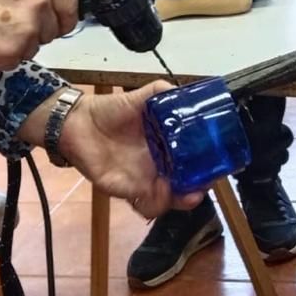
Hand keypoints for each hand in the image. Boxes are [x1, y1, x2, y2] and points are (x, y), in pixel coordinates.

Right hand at [0, 0, 77, 67]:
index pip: (71, 6)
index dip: (61, 16)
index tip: (53, 21)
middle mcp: (40, 4)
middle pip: (52, 30)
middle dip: (35, 30)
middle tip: (10, 25)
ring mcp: (27, 30)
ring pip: (33, 47)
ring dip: (17, 44)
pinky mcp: (9, 52)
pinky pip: (13, 61)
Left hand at [21, 84, 205, 219]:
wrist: (78, 121)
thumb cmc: (110, 111)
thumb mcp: (141, 98)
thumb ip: (161, 93)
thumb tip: (182, 91)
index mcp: (165, 148)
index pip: (190, 164)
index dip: (205, 168)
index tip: (217, 165)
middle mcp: (156, 167)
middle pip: (183, 188)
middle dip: (197, 191)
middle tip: (204, 185)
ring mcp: (141, 181)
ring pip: (167, 201)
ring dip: (179, 200)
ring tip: (187, 193)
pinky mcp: (125, 189)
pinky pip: (144, 205)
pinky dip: (156, 202)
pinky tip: (162, 191)